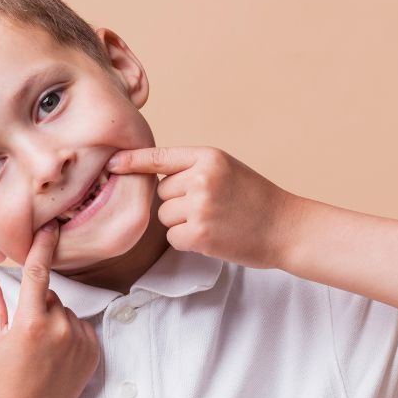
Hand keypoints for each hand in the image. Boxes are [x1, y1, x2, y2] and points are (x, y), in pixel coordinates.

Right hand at [0, 221, 100, 397]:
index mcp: (30, 322)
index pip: (38, 273)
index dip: (44, 246)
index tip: (51, 227)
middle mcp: (59, 330)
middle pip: (50, 296)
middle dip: (37, 306)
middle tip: (23, 335)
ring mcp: (79, 343)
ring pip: (66, 312)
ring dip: (54, 321)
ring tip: (39, 351)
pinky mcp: (93, 355)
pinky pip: (82, 329)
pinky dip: (70, 335)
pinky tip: (55, 358)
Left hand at [106, 146, 302, 268]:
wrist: (286, 227)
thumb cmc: (254, 199)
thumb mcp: (225, 169)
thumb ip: (192, 168)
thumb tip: (151, 175)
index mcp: (208, 156)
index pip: (159, 157)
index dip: (132, 161)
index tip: (111, 163)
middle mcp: (202, 178)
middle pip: (160, 192)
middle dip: (176, 202)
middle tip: (209, 207)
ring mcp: (200, 206)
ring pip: (164, 216)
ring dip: (181, 223)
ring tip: (214, 221)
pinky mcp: (199, 234)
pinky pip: (172, 237)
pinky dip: (187, 241)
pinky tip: (212, 237)